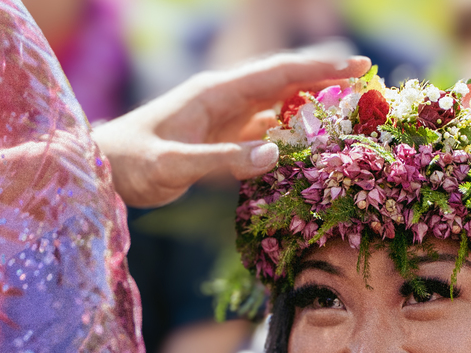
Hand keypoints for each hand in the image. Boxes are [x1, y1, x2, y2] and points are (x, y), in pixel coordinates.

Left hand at [91, 52, 370, 207]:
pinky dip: (294, 134)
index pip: (278, 74)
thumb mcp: (173, 165)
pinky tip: (315, 145)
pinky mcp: (223, 138)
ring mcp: (225, 118)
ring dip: (315, 107)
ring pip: (280, 106)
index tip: (358, 66)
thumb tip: (275, 153)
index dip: (320, 69)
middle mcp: (225, 98)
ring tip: (353, 112)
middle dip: (327, 80)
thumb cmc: (130, 163)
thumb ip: (222, 161)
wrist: (100, 169)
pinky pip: (267, 131)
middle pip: (286, 83)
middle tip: (370, 81)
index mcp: (216, 92)